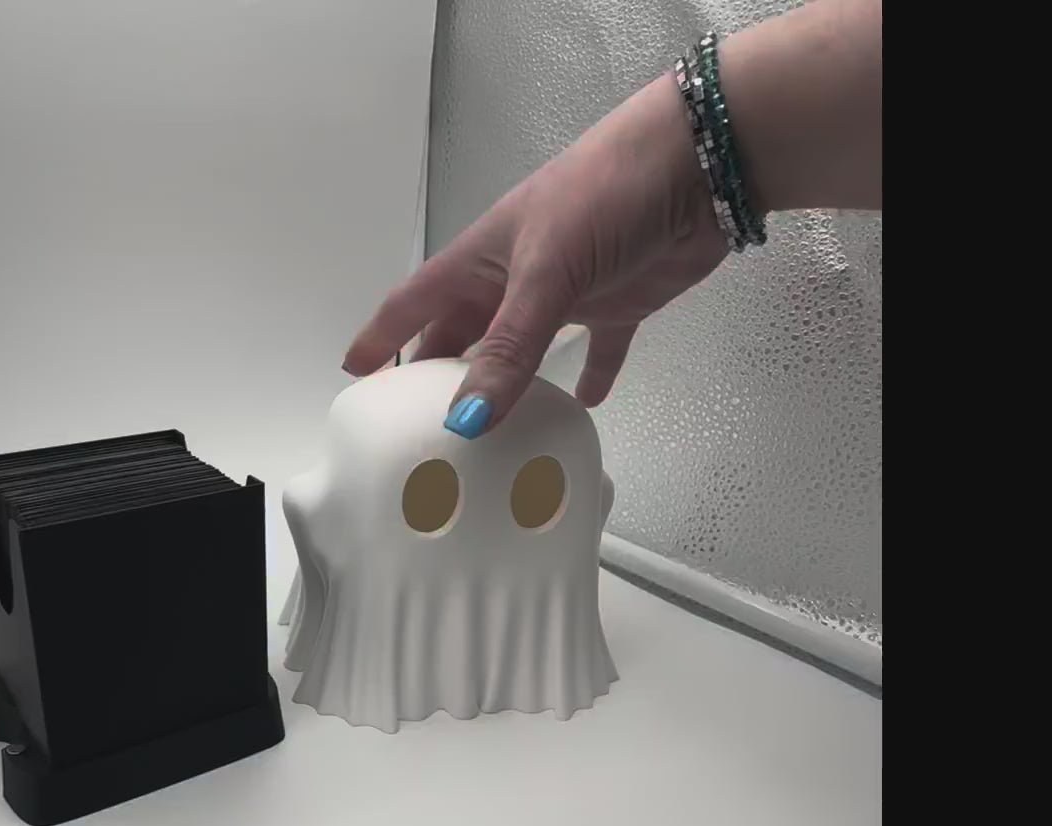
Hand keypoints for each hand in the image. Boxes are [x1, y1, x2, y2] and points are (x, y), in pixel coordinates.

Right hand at [342, 76, 729, 436]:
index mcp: (482, 258)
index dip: (382, 336)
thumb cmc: (605, 195)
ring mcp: (566, 291)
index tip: (353, 374)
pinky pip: (595, 350)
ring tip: (486, 435)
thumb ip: (509, 348)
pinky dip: (587, 378)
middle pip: (462, 333)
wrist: (698, 164)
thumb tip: (464, 421)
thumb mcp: (546, 271)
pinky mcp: (618, 302)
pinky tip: (581, 409)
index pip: (415, 303)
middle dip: (438, 374)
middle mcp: (514, 276)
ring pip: (522, 348)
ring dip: (505, 385)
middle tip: (417, 426)